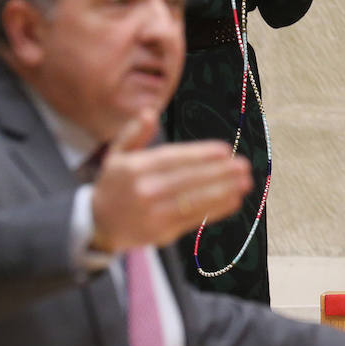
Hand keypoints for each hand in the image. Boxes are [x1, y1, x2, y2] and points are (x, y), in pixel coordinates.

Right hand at [90, 110, 251, 252]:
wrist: (98, 225)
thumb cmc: (114, 184)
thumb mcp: (116, 155)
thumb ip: (133, 133)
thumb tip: (149, 112)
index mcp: (134, 169)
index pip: (173, 159)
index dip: (200, 154)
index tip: (225, 149)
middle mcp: (144, 191)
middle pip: (188, 180)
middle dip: (219, 173)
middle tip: (243, 165)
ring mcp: (153, 214)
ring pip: (194, 201)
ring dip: (223, 192)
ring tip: (245, 182)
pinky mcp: (162, 233)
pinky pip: (193, 219)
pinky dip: (215, 210)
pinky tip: (233, 200)